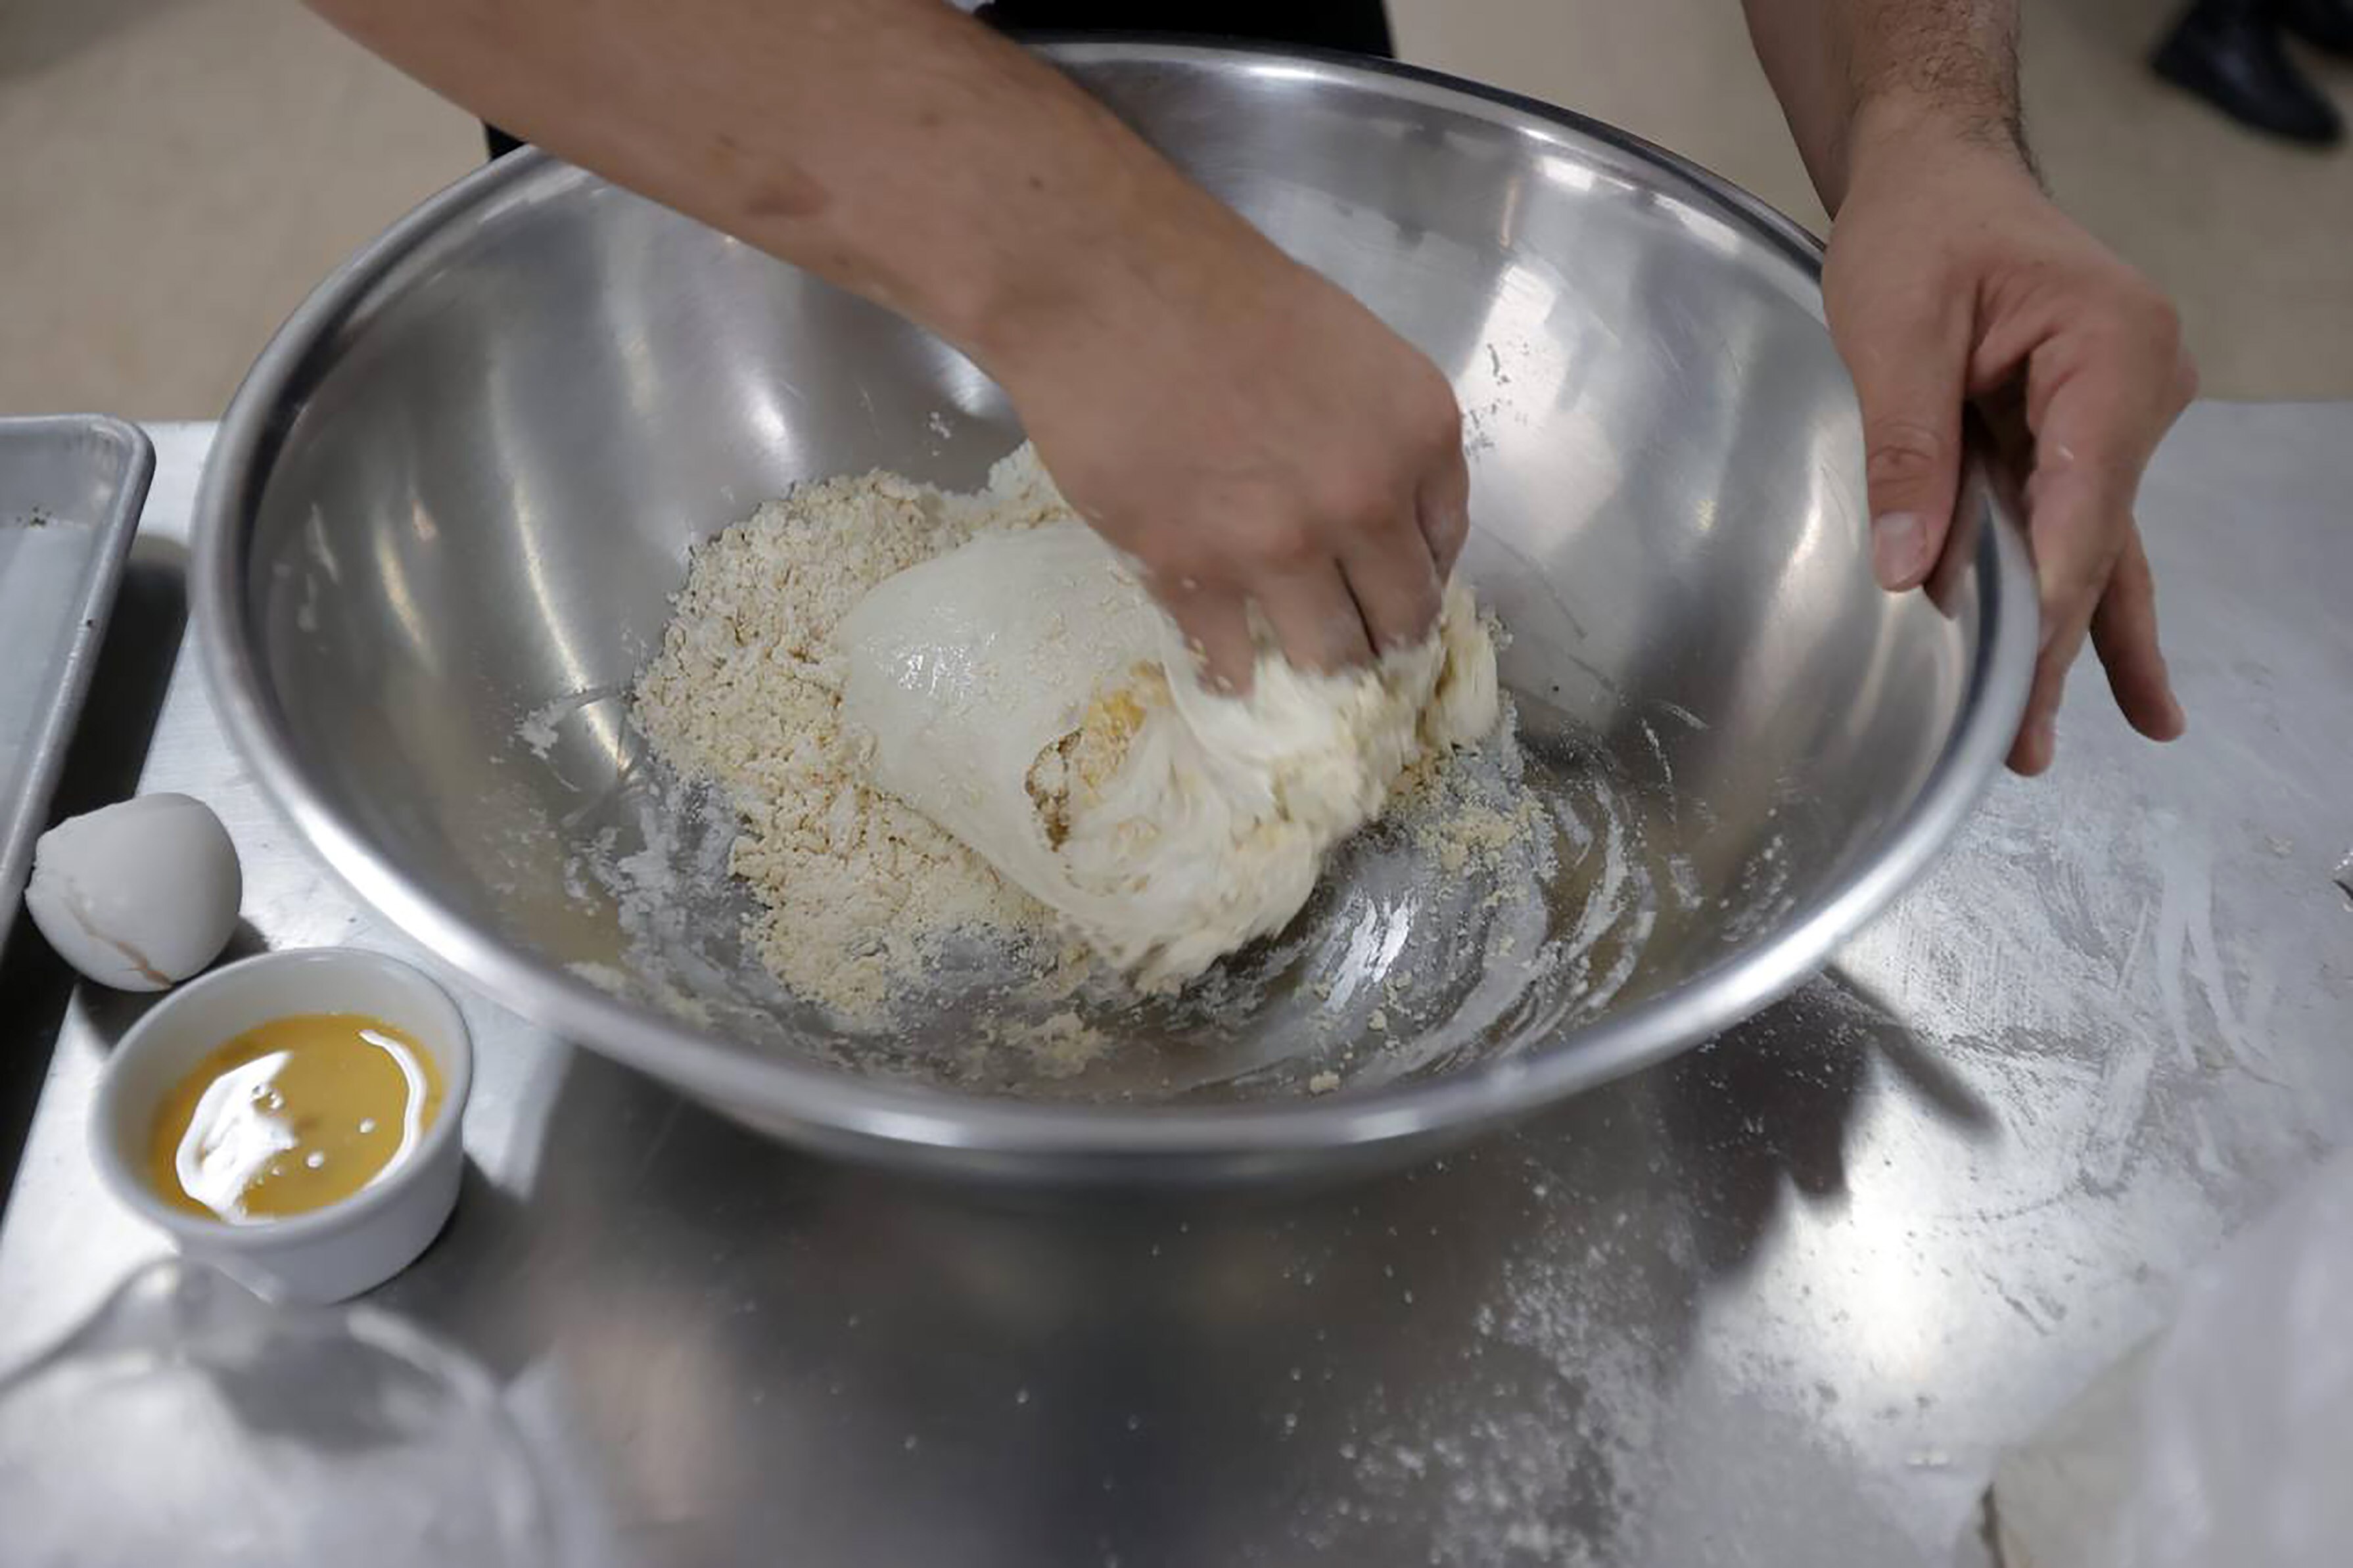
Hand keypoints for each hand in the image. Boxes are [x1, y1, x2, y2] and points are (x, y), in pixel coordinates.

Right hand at [982, 192, 1468, 690]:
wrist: (1104, 284)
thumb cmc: (1220, 292)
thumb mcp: (1349, 349)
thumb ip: (1379, 438)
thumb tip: (1378, 522)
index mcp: (1417, 434)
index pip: (1445, 550)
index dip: (1415, 578)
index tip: (1389, 593)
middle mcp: (1364, 500)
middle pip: (1400, 620)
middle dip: (1379, 639)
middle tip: (1355, 646)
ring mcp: (1277, 546)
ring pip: (1329, 656)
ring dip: (1317, 664)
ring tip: (1298, 664)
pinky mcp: (1193, 573)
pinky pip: (1232, 657)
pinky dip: (1236, 670)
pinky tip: (1234, 670)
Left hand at [1823, 114, 2195, 773]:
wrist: (1937, 176)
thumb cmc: (1921, 228)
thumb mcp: (1893, 327)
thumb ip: (1907, 448)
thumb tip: (1907, 566)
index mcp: (2111, 350)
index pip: (2082, 502)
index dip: (2043, 596)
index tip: (2011, 674)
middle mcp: (2138, 388)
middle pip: (2091, 541)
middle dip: (2053, 646)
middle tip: (2015, 745)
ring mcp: (2119, 416)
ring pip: (2091, 549)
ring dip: (2067, 644)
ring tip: (2040, 745)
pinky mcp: (2081, 437)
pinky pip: (2080, 530)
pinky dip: (2073, 600)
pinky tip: (2114, 679)